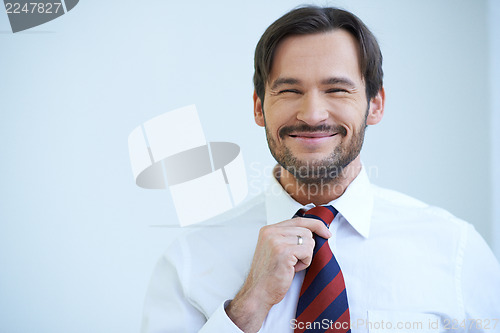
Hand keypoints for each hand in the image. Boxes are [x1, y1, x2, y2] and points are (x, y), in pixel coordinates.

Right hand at [226, 217, 330, 331]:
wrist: (259, 292)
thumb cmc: (269, 274)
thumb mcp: (277, 249)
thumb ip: (289, 237)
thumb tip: (314, 231)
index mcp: (268, 230)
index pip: (298, 220)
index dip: (315, 225)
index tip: (326, 232)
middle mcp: (271, 232)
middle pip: (306, 231)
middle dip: (306, 248)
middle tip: (292, 261)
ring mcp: (276, 241)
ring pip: (309, 241)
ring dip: (305, 256)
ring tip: (290, 265)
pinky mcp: (283, 252)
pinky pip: (307, 252)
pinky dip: (304, 262)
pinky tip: (291, 269)